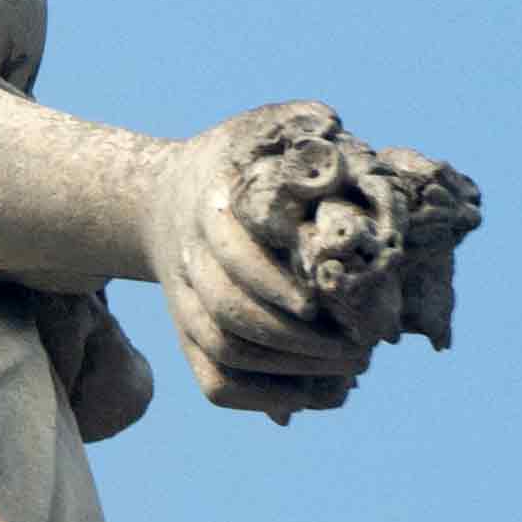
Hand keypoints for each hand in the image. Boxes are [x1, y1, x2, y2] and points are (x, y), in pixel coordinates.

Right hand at [137, 120, 370, 418]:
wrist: (163, 202)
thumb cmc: (236, 163)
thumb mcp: (263, 128)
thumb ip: (302, 123)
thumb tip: (332, 128)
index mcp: (208, 208)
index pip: (234, 257)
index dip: (275, 284)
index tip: (323, 303)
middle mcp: (189, 260)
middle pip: (231, 313)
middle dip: (297, 339)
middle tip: (358, 349)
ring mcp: (184, 305)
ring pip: (225, 352)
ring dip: (289, 370)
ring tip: (348, 370)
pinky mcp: (188, 338)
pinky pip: (215, 383)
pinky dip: (261, 398)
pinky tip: (310, 397)